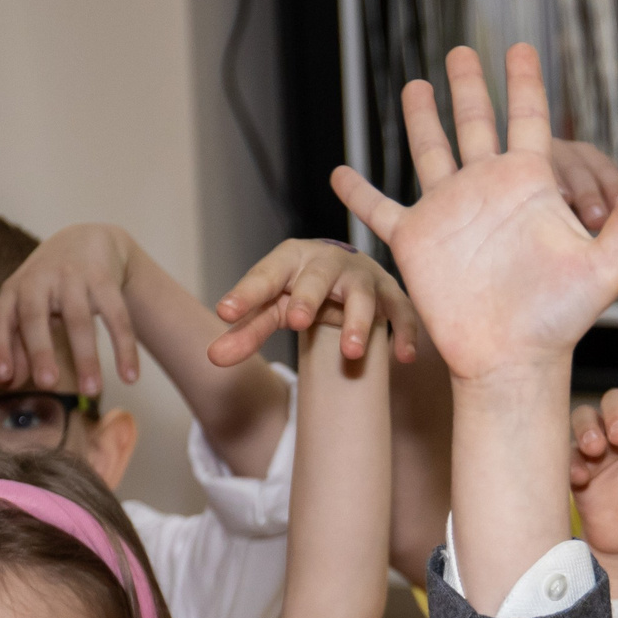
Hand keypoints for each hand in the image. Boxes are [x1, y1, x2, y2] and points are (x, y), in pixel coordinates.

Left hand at [0, 223, 141, 395]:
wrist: (87, 241)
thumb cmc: (50, 287)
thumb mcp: (28, 310)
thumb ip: (16, 343)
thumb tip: (8, 382)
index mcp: (13, 291)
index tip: (3, 378)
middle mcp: (37, 280)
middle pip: (35, 316)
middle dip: (40, 351)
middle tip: (48, 384)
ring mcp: (71, 276)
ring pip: (78, 319)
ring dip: (86, 357)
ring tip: (92, 392)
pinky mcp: (103, 278)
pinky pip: (117, 316)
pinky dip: (124, 348)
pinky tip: (130, 377)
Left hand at [211, 239, 421, 366]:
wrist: (347, 269)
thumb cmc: (302, 289)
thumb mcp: (273, 306)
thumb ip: (246, 330)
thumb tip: (212, 358)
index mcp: (290, 259)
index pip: (265, 276)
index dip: (247, 293)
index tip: (225, 312)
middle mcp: (327, 262)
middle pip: (316, 278)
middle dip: (309, 298)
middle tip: (296, 321)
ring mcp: (362, 278)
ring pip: (361, 296)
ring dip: (357, 322)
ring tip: (350, 354)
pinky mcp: (390, 294)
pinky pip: (401, 312)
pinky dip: (405, 332)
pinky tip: (403, 357)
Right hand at [333, 45, 617, 383]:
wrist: (513, 361)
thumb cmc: (562, 321)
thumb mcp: (602, 267)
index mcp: (528, 186)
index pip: (528, 119)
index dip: (524, 83)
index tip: (520, 49)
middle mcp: (487, 191)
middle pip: (474, 124)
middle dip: (469, 89)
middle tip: (463, 52)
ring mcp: (449, 214)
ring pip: (429, 152)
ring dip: (421, 120)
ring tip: (416, 86)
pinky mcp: (415, 243)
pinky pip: (380, 211)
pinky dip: (357, 193)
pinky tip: (340, 171)